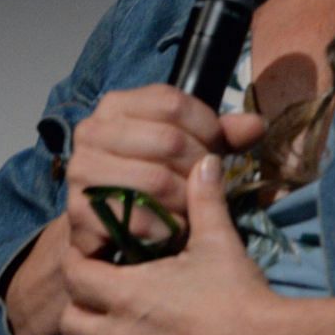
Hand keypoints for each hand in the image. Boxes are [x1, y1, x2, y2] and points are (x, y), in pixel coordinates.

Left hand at [58, 155, 283, 334]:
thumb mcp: (218, 242)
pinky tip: (156, 331)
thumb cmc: (239, 295)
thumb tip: (205, 161)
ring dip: (102, 325)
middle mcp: (121, 334)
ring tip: (128, 305)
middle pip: (71, 320)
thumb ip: (204, 199)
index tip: (96, 248)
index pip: (72, 275)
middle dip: (80, 299)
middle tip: (103, 280)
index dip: (78, 258)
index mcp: (126, 295)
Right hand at [64, 84, 264, 258]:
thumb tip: (257, 125)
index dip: (207, 128)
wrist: (106, 218)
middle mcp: (90, 131)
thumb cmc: (151, 175)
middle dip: (199, 170)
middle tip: (206, 190)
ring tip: (192, 213)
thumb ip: (220, 135)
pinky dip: (164, 229)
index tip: (216, 152)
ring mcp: (81, 171)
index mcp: (116, 106)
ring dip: (185, 203)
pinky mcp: (77, 211)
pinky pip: (136, 219)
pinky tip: (171, 232)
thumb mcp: (186, 147)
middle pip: (168, 141)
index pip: (172, 103)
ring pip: (155, 180)